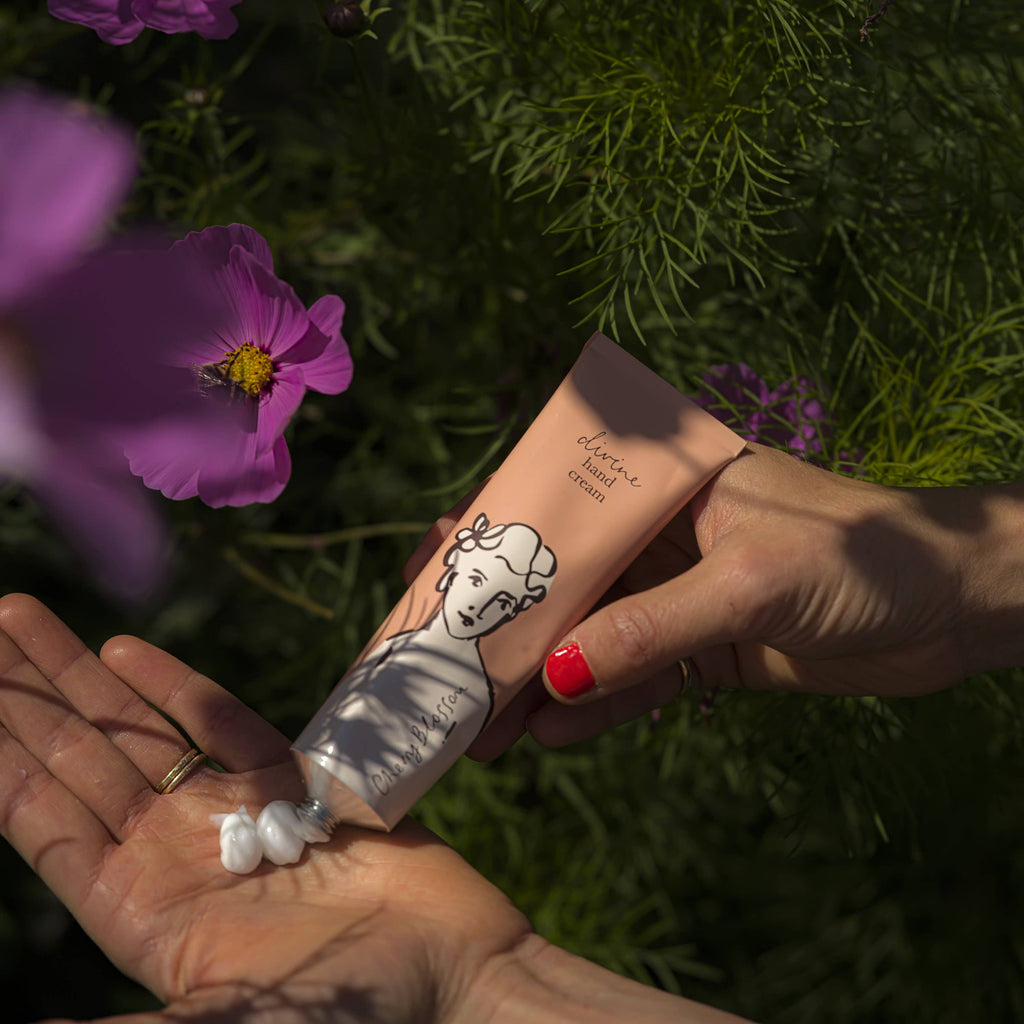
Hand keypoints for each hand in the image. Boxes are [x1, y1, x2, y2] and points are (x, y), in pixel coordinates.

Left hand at [0, 594, 745, 1023]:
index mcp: (139, 911)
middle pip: (79, 760)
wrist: (453, 975)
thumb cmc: (350, 1013)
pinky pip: (223, 726)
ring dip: (83, 677)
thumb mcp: (221, 1023)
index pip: (43, 821)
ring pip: (139, 731)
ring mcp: (230, 812)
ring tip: (24, 617)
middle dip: (26, 696)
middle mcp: (172, 853)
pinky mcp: (292, 783)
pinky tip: (128, 651)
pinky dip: (177, 688)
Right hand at [408, 444, 1023, 753]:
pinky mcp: (704, 646)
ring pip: (590, 637)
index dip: (489, 542)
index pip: (556, 508)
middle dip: (504, 630)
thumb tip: (554, 676)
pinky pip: (635, 676)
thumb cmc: (865, 556)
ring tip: (483, 728)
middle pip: (562, 582)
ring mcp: (679, 592)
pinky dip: (597, 705)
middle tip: (442, 679)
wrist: (955, 605)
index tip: (428, 582)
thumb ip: (653, 627)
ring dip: (540, 682)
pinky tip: (550, 733)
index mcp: (662, 484)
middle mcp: (660, 534)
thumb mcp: (749, 581)